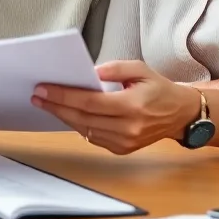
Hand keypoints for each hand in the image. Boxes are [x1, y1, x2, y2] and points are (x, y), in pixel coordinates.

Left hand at [31, 60, 198, 154]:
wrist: (180, 114)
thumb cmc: (159, 89)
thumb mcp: (140, 69)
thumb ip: (114, 68)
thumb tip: (90, 73)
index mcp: (133, 106)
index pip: (89, 102)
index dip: (63, 96)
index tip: (44, 89)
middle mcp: (128, 128)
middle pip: (82, 118)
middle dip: (56, 106)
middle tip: (38, 96)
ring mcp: (125, 142)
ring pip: (85, 130)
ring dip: (64, 116)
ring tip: (48, 103)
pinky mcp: (122, 149)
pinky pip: (93, 137)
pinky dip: (79, 125)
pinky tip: (68, 113)